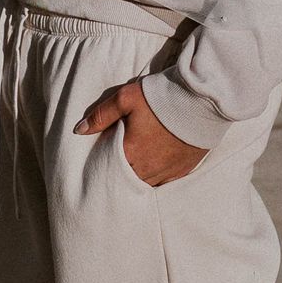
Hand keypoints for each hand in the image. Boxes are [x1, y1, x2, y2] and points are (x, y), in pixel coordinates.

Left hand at [76, 78, 206, 184]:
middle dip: (119, 174)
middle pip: (126, 180)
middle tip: (117, 163)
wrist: (202, 100)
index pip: (108, 169)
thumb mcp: (126, 98)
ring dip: (137, 177)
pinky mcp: (182, 170)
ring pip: (144, 184)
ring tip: (134, 166)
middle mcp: (147, 168)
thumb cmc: (162, 97)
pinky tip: (154, 169)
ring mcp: (167, 172)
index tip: (100, 160)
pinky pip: (164, 182)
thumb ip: (101, 115)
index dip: (102, 166)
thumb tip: (79, 130)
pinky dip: (157, 178)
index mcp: (130, 153)